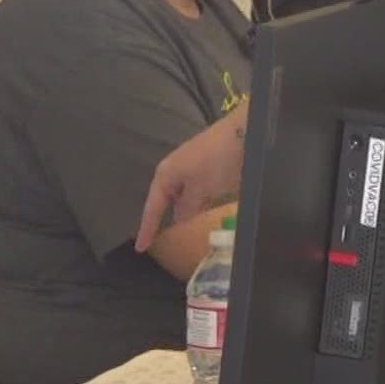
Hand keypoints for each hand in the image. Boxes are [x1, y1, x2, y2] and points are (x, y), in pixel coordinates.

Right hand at [134, 104, 248, 252]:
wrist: (243, 134)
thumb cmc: (216, 160)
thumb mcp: (199, 189)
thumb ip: (187, 207)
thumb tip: (179, 220)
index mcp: (166, 175)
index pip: (153, 208)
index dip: (147, 228)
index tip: (140, 249)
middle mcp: (175, 173)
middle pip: (166, 203)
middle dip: (163, 222)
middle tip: (158, 245)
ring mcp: (192, 172)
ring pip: (184, 201)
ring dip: (184, 216)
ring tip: (181, 238)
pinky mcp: (209, 172)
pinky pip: (198, 196)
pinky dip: (198, 208)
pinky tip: (202, 218)